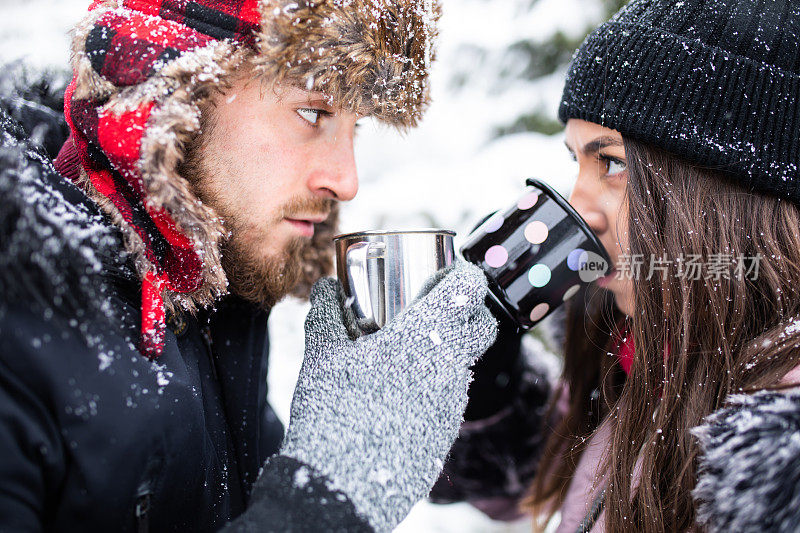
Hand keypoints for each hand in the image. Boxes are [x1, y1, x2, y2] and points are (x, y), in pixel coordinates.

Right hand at [279, 260, 497, 531]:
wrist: (344, 483)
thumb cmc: (334, 410)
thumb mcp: (323, 355)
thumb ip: (327, 314)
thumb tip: (326, 286)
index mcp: (425, 335)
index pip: (469, 290)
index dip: (465, 274)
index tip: (450, 271)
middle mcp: (450, 364)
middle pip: (482, 324)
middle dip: (469, 308)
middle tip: (438, 305)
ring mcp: (453, 400)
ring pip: (466, 360)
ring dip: (450, 346)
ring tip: (413, 347)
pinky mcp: (447, 428)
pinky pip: (452, 393)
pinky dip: (438, 379)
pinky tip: (406, 386)